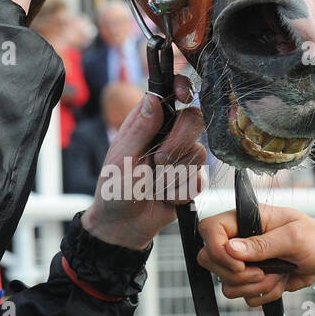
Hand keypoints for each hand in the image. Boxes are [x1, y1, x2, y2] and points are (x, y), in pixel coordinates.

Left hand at [81, 74, 207, 251]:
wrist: (124, 226)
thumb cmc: (114, 189)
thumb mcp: (122, 158)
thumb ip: (140, 129)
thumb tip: (154, 99)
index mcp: (146, 122)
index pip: (170, 94)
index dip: (181, 89)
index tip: (183, 95)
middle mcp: (166, 135)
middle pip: (193, 120)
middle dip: (178, 143)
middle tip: (157, 160)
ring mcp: (180, 157)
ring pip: (198, 153)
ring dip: (174, 174)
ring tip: (154, 184)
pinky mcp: (189, 179)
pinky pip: (200, 179)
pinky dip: (180, 191)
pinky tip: (164, 197)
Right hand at [196, 206, 314, 306]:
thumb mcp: (293, 237)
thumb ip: (262, 244)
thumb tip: (231, 248)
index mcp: (243, 220)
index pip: (209, 230)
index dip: (217, 250)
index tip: (241, 264)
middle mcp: (237, 240)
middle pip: (209, 260)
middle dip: (237, 274)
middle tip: (261, 272)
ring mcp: (242, 262)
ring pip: (227, 284)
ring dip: (255, 287)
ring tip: (277, 275)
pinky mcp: (251, 281)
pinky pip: (245, 297)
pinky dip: (265, 295)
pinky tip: (280, 281)